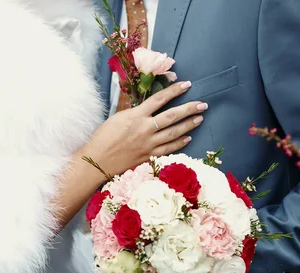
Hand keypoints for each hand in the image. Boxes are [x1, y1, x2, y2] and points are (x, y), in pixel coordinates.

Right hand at [82, 81, 206, 176]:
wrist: (96, 160)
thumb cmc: (103, 137)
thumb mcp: (117, 118)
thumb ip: (135, 112)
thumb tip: (147, 107)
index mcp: (135, 116)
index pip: (159, 99)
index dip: (174, 91)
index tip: (186, 85)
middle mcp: (144, 129)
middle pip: (172, 116)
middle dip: (189, 109)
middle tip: (203, 104)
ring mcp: (148, 144)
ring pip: (173, 133)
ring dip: (189, 125)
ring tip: (199, 119)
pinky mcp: (148, 156)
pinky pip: (168, 149)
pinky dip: (179, 143)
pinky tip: (188, 138)